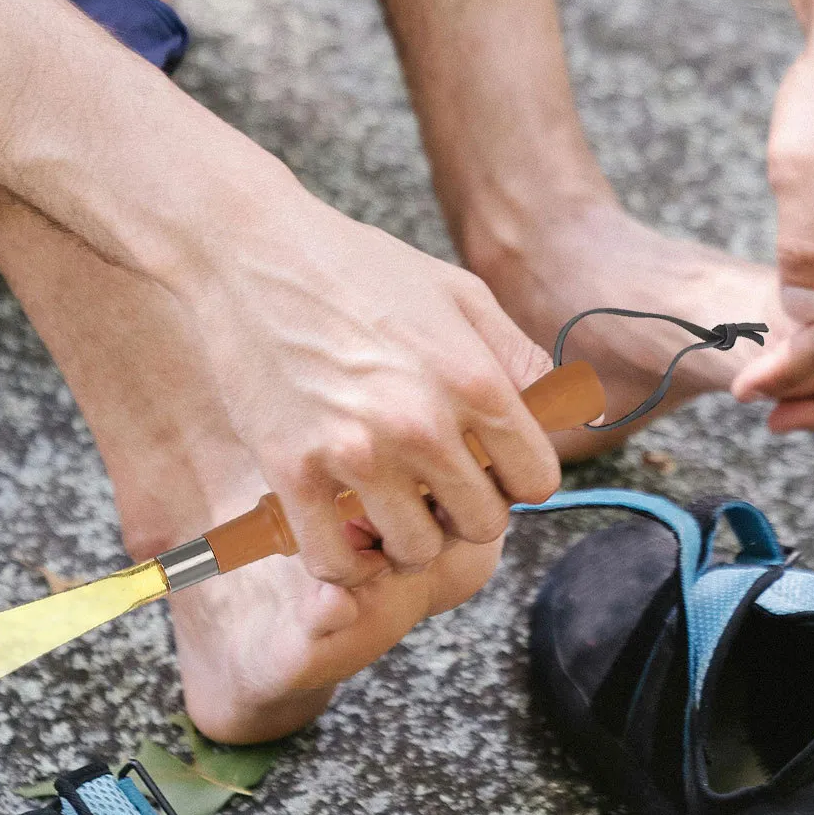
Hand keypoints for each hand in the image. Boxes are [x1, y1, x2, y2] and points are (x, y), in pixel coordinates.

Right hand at [173, 160, 560, 586]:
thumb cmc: (357, 267)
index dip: (516, 480)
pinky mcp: (293, 473)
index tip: (487, 468)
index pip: (536, 482)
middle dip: (464, 512)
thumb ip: (515, 357)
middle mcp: (422, 424)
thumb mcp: (459, 293)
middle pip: (482, 526)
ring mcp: (355, 454)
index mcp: (474, 381)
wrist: (251, 253)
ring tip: (387, 505)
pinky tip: (344, 530)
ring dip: (405, 538)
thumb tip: (562, 405)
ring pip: (414, 552)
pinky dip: (346, 560)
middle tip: (433, 488)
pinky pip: (335, 561)